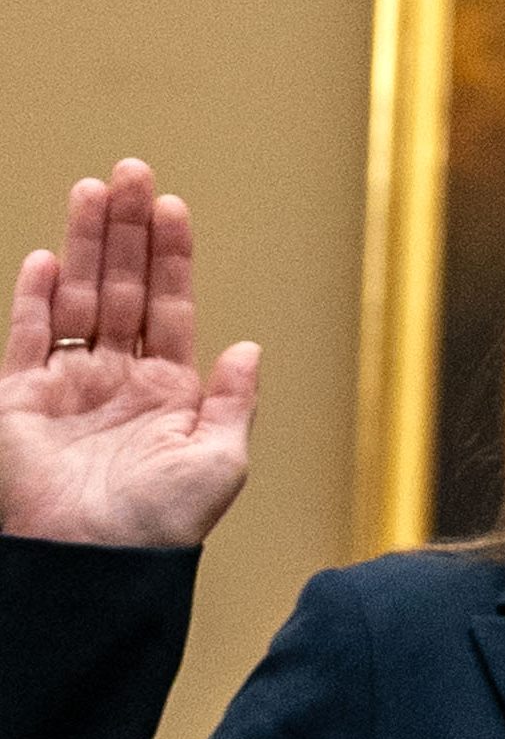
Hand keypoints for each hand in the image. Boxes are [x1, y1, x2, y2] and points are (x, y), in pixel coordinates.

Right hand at [0, 159, 258, 545]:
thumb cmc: (159, 529)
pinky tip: (47, 256)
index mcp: (169, 398)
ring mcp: (68, 389)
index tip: (173, 209)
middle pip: (122, 289)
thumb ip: (233, 403)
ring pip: (77, 298)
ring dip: (85, 243)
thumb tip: (249, 347)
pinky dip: (35, 296)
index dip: (172, 259)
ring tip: (95, 190)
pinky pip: (27, 337)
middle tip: (132, 173)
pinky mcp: (20, 401)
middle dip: (127, 231)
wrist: (92, 565)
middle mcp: (119, 385)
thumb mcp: (219, 464)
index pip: (171, 310)